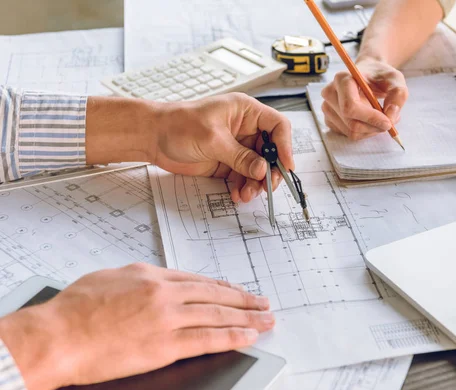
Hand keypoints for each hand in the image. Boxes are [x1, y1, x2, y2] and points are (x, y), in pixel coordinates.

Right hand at [0, 263, 273, 389]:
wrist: (58, 336)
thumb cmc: (75, 309)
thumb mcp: (110, 277)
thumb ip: (140, 278)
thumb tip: (157, 280)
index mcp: (152, 275)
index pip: (198, 280)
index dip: (222, 287)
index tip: (237, 291)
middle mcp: (166, 293)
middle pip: (216, 294)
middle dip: (244, 299)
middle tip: (264, 302)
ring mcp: (169, 318)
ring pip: (218, 315)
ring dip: (247, 317)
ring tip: (265, 319)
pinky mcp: (166, 345)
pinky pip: (209, 339)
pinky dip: (233, 336)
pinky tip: (248, 336)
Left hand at [86, 93, 293, 203]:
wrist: (153, 137)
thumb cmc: (179, 125)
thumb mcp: (213, 139)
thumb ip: (240, 156)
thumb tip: (262, 170)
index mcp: (246, 112)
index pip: (277, 126)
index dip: (285, 146)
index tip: (286, 166)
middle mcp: (244, 128)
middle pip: (270, 151)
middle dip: (270, 171)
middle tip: (267, 187)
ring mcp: (236, 146)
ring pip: (258, 168)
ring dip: (256, 183)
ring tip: (247, 195)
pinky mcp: (226, 162)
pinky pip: (243, 177)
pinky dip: (243, 187)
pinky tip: (238, 195)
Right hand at [321, 58, 407, 139]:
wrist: (368, 74)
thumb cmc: (380, 75)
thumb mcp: (396, 80)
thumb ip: (398, 95)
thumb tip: (390, 116)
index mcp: (342, 79)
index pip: (351, 106)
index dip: (370, 118)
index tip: (388, 123)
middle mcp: (330, 93)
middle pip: (351, 123)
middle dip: (374, 127)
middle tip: (390, 122)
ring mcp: (327, 108)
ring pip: (351, 132)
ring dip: (371, 130)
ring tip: (382, 117)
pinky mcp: (329, 119)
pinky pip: (349, 134)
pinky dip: (364, 132)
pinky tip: (370, 120)